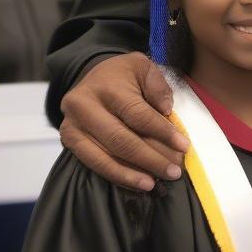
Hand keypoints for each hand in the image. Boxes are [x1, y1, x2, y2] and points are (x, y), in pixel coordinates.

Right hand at [58, 53, 189, 190]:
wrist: (91, 76)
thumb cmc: (123, 74)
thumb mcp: (144, 68)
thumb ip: (158, 87)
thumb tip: (166, 110)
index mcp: (107, 87)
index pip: (138, 115)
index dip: (162, 132)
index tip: (184, 146)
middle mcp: (84, 106)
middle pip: (121, 140)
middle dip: (150, 159)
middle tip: (174, 172)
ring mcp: (72, 125)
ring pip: (105, 156)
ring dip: (133, 173)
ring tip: (155, 183)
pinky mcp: (68, 140)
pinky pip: (93, 163)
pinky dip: (117, 175)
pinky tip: (137, 183)